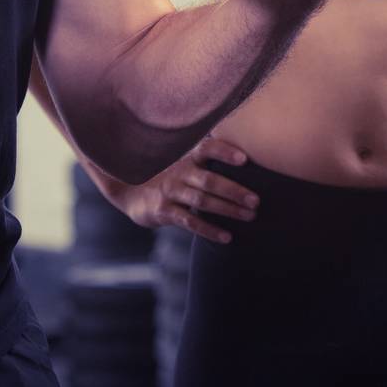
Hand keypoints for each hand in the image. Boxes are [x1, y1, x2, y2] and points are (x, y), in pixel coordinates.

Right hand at [111, 136, 257, 243]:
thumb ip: (208, 160)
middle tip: (256, 200)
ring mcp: (171, 192)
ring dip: (227, 209)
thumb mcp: (184, 164)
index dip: (224, 152)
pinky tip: (227, 237)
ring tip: (249, 216)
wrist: (129, 192)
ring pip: (202, 201)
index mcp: (187, 158)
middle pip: (209, 180)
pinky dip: (209, 229)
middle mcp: (179, 172)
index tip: (244, 159)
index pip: (206, 149)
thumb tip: (247, 155)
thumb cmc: (169, 177)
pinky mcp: (163, 212)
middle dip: (234, 190)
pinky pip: (189, 222)